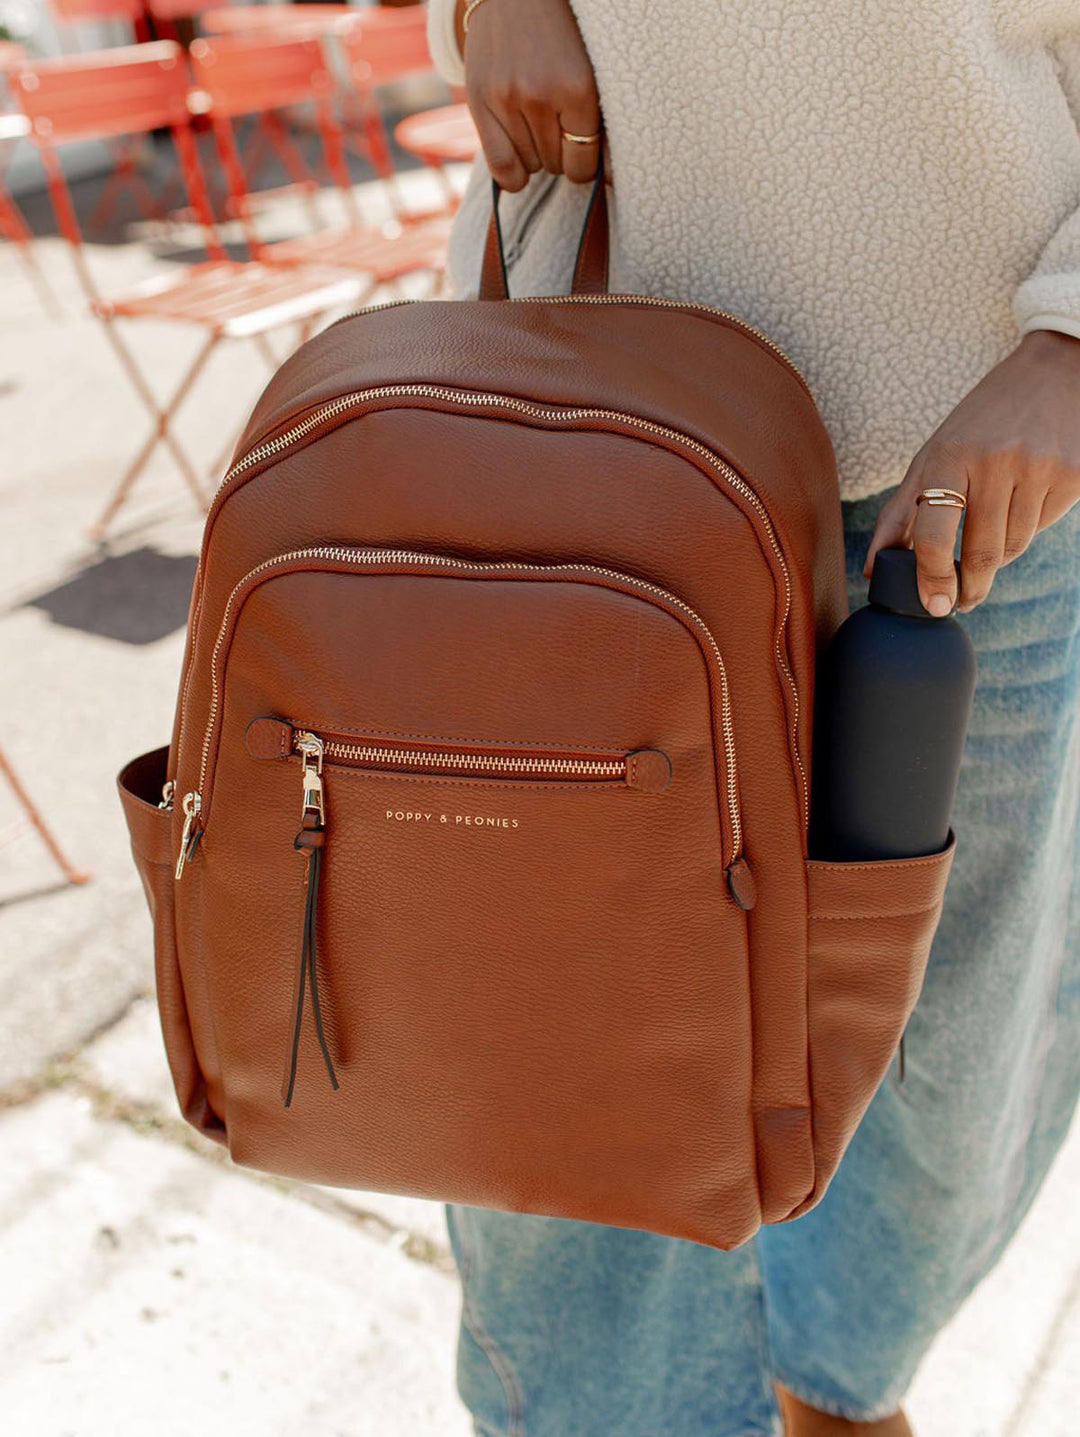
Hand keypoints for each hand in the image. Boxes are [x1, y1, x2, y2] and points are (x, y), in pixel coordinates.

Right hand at [456, 0, 600, 191]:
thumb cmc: (561, 36)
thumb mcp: (589, 70)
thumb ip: (599, 121)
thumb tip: (609, 181)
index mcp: (578, 88)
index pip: (583, 166)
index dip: (584, 164)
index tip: (580, 149)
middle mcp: (540, 96)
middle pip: (555, 166)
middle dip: (559, 153)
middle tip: (556, 124)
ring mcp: (506, 100)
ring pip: (530, 167)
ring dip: (535, 154)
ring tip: (536, 123)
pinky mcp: (479, 101)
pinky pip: (500, 166)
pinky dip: (513, 173)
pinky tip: (518, 160)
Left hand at [865, 329, 1079, 613]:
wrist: (1052, 373)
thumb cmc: (980, 421)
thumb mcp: (934, 453)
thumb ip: (901, 512)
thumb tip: (873, 569)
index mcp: (950, 455)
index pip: (936, 534)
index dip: (933, 577)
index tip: (935, 606)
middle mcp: (996, 461)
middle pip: (982, 552)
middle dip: (969, 588)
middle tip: (961, 602)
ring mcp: (1039, 468)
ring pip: (1014, 546)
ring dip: (998, 556)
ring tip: (991, 534)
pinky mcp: (1074, 475)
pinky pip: (1042, 527)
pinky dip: (1027, 528)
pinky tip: (1023, 502)